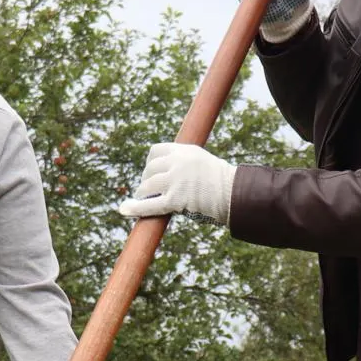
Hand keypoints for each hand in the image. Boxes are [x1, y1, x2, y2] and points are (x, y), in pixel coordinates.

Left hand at [117, 142, 236, 223]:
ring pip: (147, 186)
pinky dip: (135, 208)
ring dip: (143, 194)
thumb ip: (185, 165)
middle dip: (146, 180)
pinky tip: (124, 210)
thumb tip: (167, 174)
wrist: (236, 195)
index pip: (156, 151)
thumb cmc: (223, 183)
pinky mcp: (176, 199)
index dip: (150, 164)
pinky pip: (150, 205)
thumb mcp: (203, 163)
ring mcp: (176, 181)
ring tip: (143, 200)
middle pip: (150, 169)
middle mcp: (178, 162)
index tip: (151, 173)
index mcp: (185, 151)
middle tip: (148, 191)